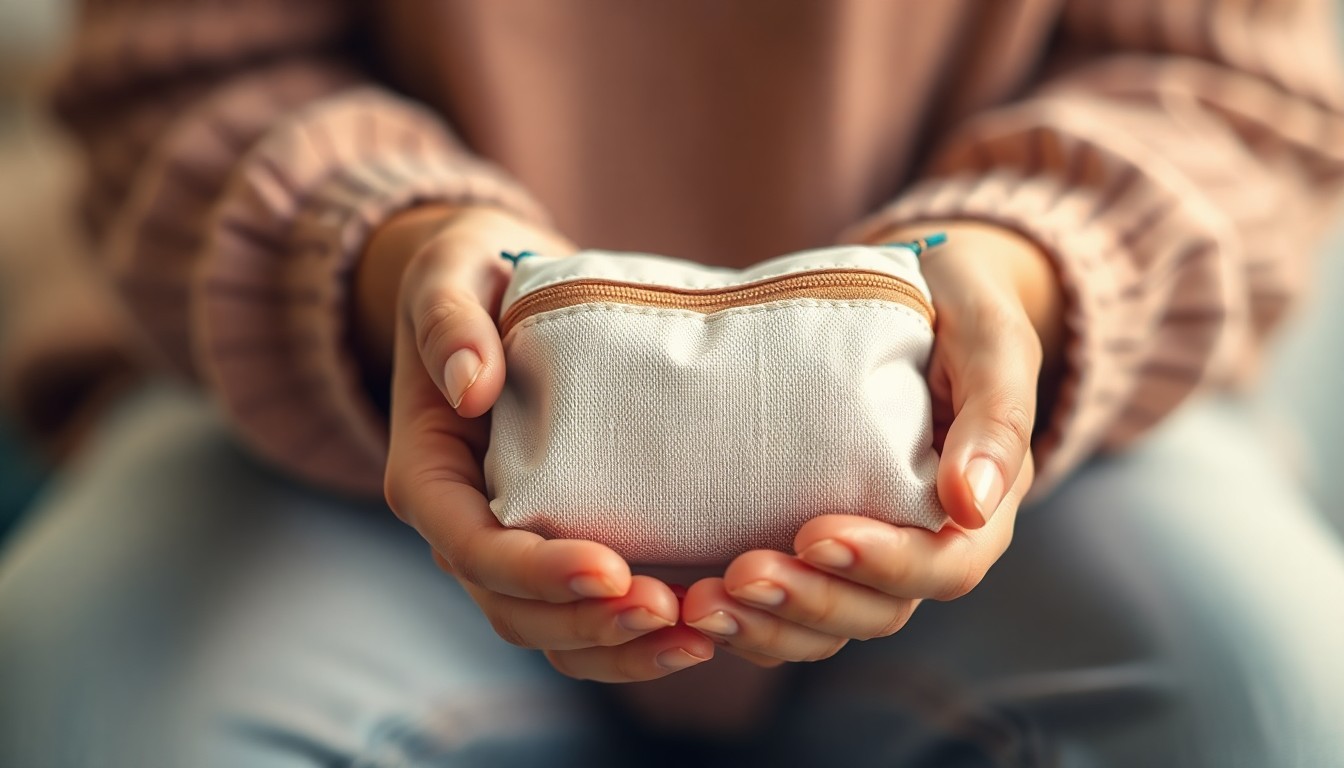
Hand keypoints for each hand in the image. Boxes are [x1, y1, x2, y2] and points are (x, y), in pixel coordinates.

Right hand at [361, 205, 714, 681]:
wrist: (493, 298)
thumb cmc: (471, 282)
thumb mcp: (449, 277)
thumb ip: (449, 322)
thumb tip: (470, 385)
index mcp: (428, 477)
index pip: (474, 547)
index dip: (538, 571)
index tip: (610, 569)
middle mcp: (463, 529)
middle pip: (514, 610)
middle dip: (591, 623)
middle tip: (674, 613)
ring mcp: (511, 548)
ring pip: (552, 633)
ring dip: (622, 649)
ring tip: (701, 636)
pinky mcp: (558, 548)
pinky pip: (586, 617)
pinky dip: (637, 639)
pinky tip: (702, 630)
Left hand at [681, 220, 1063, 664]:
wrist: (921, 289)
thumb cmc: (960, 307)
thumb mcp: (992, 340)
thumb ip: (996, 414)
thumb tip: (970, 504)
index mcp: (979, 510)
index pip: (942, 565)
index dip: (882, 563)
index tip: (815, 535)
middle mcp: (925, 545)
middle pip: (877, 610)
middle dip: (807, 601)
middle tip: (739, 576)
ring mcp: (868, 553)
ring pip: (827, 625)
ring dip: (765, 625)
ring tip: (701, 605)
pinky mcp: (816, 549)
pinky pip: (786, 610)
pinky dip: (743, 619)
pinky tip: (687, 606)